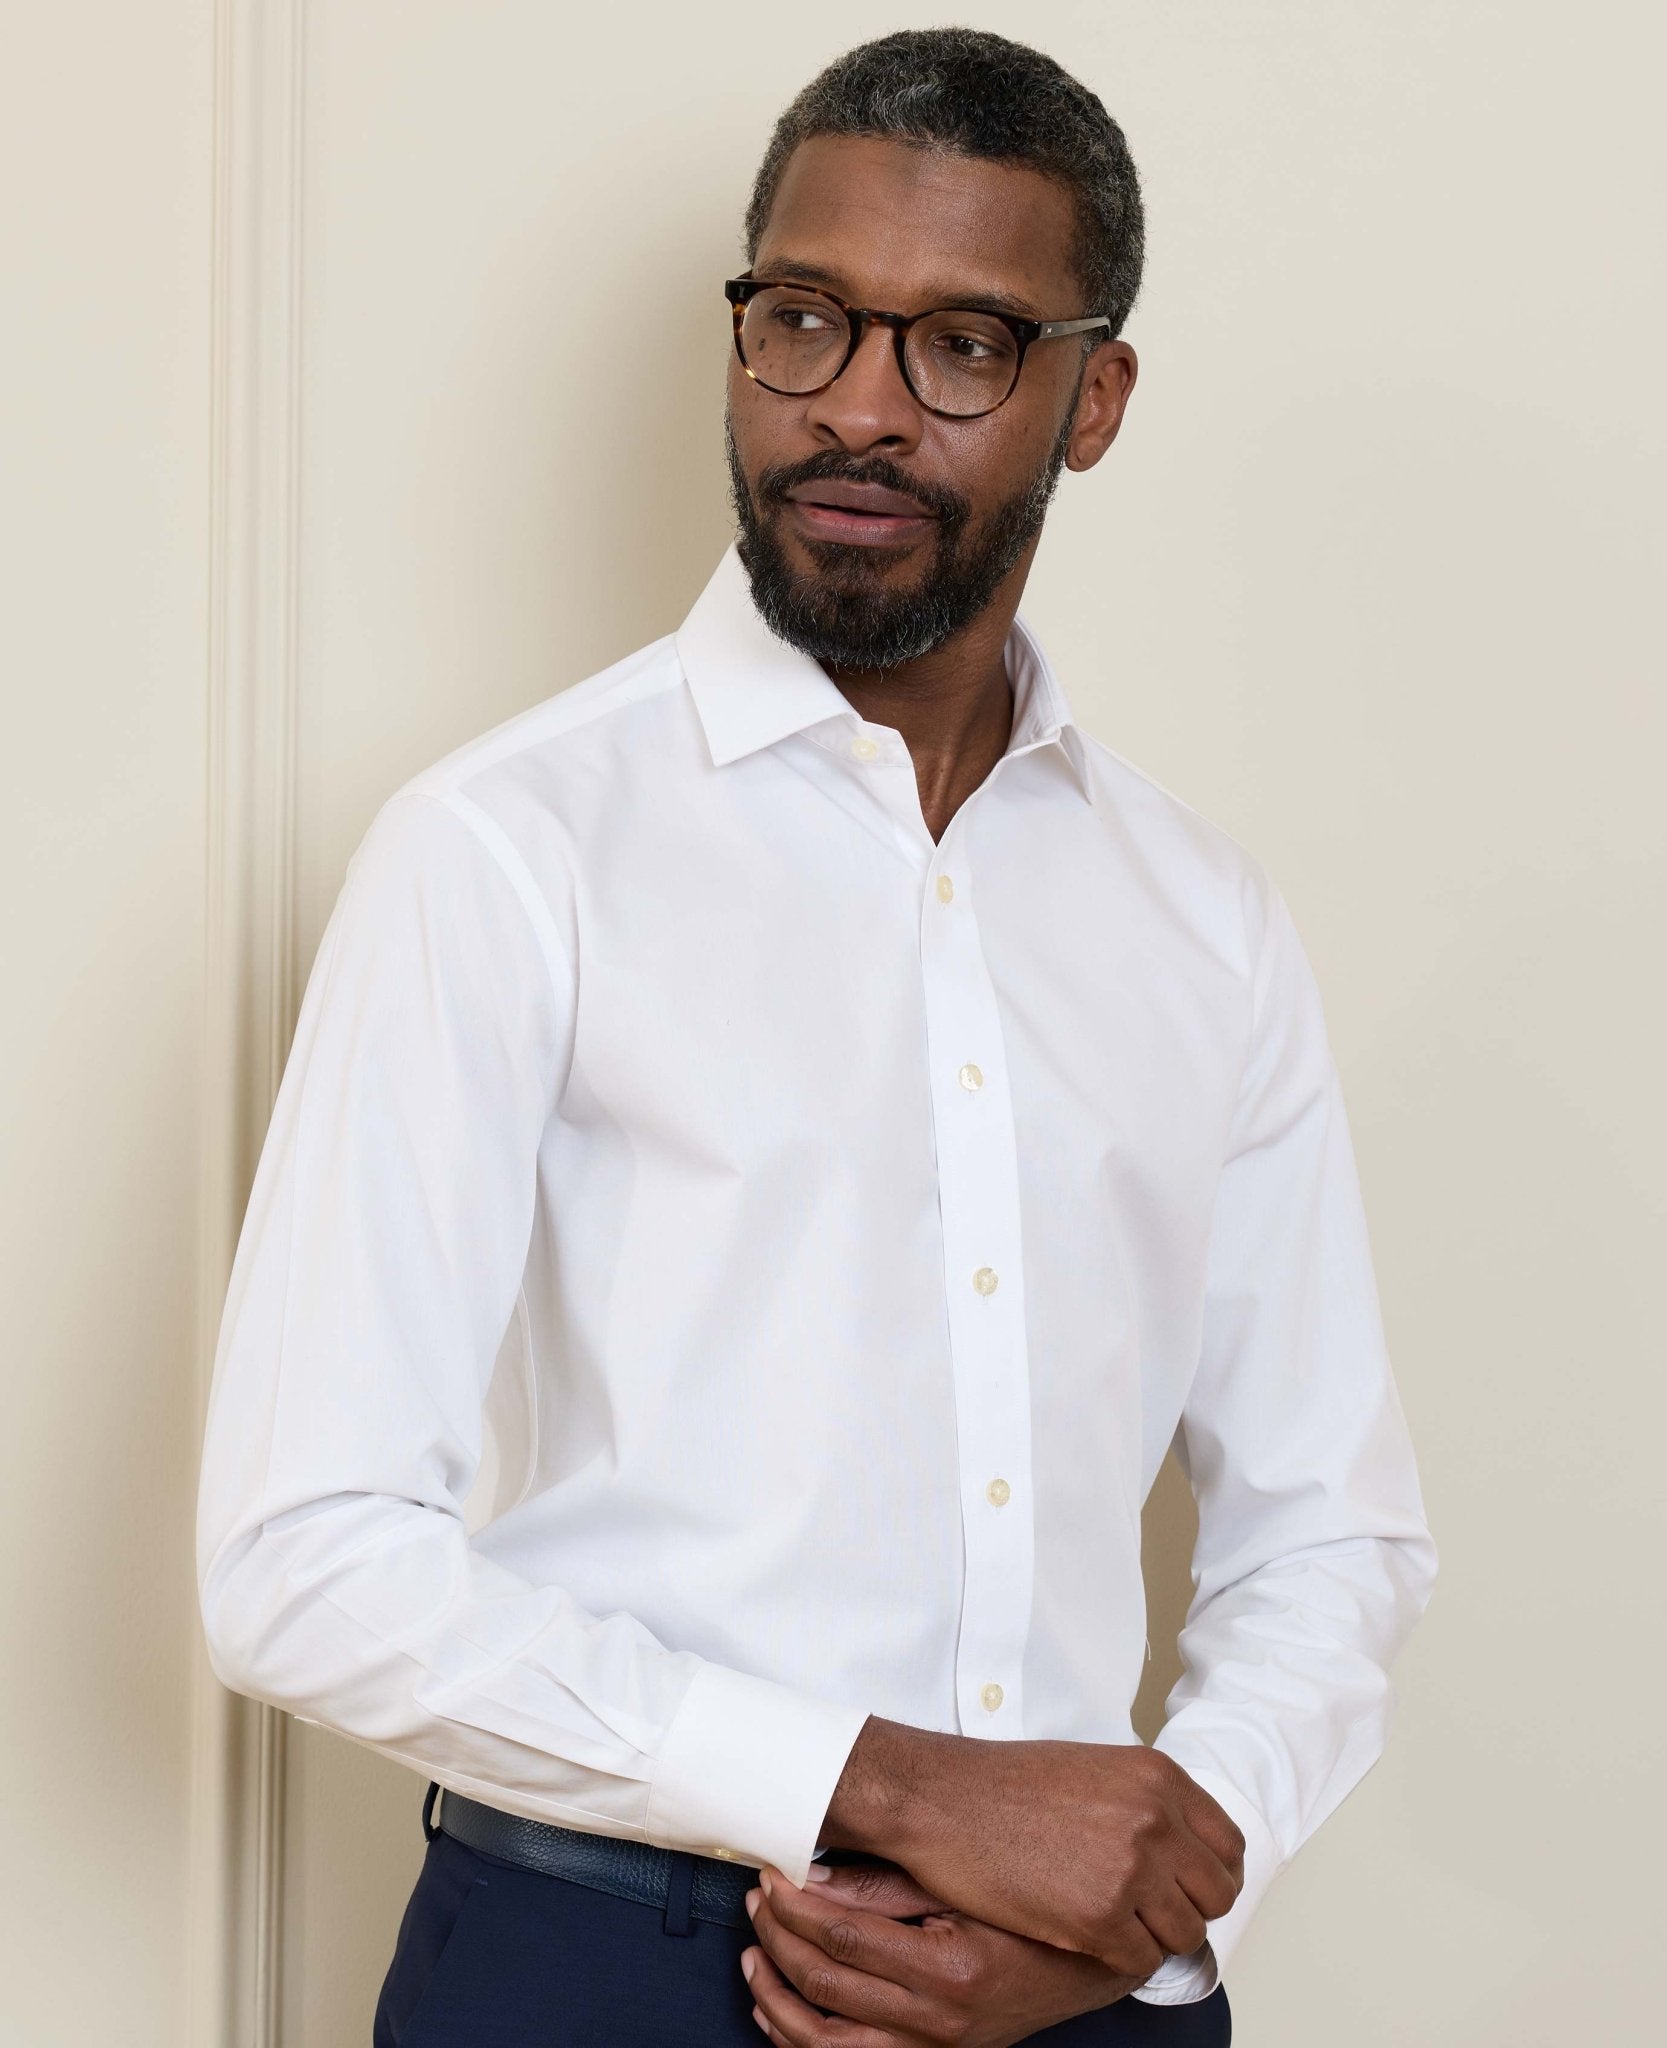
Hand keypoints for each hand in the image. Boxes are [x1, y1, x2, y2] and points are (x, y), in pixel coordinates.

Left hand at [739, 1857, 1153, 2046]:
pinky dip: (797, 2040)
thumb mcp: (964, 1884)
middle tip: (757, 1899)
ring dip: (775, 1996)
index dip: (794, 1905)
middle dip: (777, 1938)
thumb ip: (886, 1882)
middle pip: (825, 1986)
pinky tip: (776, 2006)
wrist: (1088, 1969)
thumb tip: (811, 1874)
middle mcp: (938, 2024)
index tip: (769, 1875)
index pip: (843, 1939)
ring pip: (822, 2043)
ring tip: (753, 1953)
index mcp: (949, 1970)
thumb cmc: (1028, 1914)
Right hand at [825, 1721, 1242, 1979]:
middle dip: (1188, 1909)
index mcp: (1158, 1777)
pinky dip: (1118, 1956)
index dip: (1212, 1874)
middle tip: (1151, 1913)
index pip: (1228, 1844)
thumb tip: (1181, 1845)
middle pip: (1216, 1894)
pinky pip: (1140, 1960)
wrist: (941, 1800)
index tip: (1190, 1888)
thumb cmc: (1004, 1784)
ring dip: (1153, 1936)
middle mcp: (1155, 1820)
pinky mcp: (1099, 1917)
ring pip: (1184, 1933)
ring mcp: (1131, 1869)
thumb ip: (1145, 1802)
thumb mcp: (1093, 1769)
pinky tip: (1086, 1934)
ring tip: (1113, 1922)